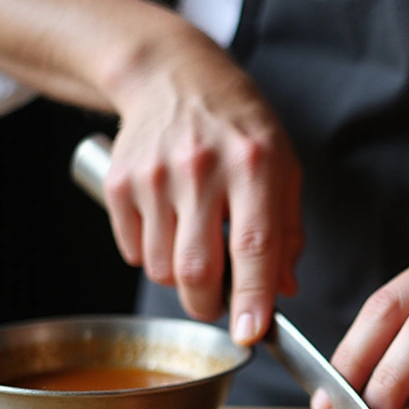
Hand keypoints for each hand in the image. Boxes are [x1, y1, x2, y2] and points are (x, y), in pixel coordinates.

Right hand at [103, 30, 303, 344]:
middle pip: (197, 269)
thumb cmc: (238, 128)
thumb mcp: (284, 168)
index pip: (254, 247)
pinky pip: (133, 250)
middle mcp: (201, 168)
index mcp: (254, 165)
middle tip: (219, 303)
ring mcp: (155, 175)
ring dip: (180, 281)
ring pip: (161, 269)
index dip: (251, 298)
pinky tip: (168, 227)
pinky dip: (151, 256)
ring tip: (195, 249)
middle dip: (209, 305)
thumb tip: (283, 291)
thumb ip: (289, 234)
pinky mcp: (120, 181)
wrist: (171, 75)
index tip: (250, 333)